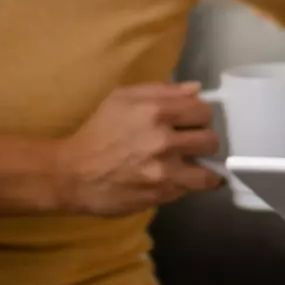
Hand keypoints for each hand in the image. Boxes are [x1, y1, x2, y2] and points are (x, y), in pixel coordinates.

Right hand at [53, 83, 223, 215]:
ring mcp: (163, 172)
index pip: (203, 111)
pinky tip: (177, 179)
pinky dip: (187, 185)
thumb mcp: (121, 98)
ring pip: (208, 173)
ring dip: (204, 169)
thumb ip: (162, 91)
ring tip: (192, 165)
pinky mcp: (161, 195)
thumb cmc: (98, 132)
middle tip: (191, 144)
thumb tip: (195, 89)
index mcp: (155, 111)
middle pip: (211, 140)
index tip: (193, 121)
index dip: (200, 116)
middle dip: (204, 141)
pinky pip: (190, 190)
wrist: (73, 174)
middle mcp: (163, 141)